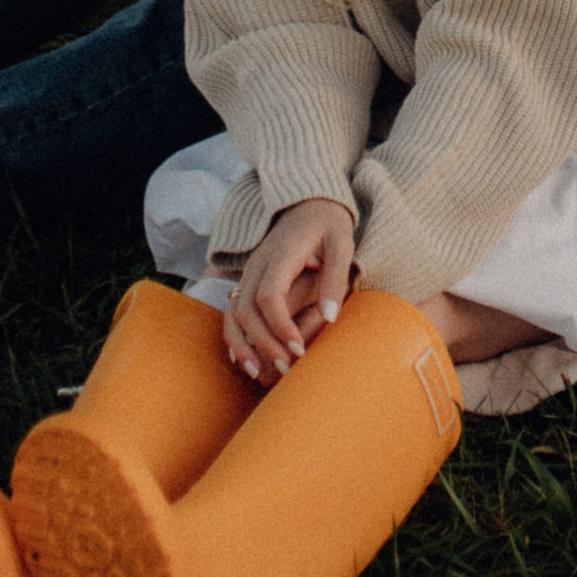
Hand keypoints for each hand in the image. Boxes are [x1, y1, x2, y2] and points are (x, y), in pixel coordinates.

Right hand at [223, 196, 356, 381]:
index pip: (270, 295)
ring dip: (243, 344)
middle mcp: (258, 264)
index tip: (299, 349)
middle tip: (286, 368)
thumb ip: (336, 277)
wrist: (308, 203)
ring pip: (234, 312)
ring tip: (258, 374)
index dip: (280, 326)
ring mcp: (249, 272)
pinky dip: (236, 336)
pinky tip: (246, 359)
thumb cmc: (329, 224)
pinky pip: (234, 311)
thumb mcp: (342, 243)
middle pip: (247, 309)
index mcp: (281, 254)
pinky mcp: (249, 280)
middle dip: (263, 343)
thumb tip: (330, 317)